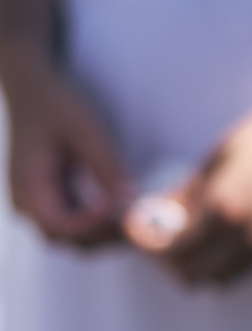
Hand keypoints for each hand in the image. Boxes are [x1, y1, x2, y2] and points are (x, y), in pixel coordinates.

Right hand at [3, 55, 130, 245]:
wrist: (33, 90)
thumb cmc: (56, 104)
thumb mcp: (84, 128)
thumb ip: (106, 164)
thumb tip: (132, 199)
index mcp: (28, 185)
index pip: (61, 224)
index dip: (96, 225)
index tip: (127, 210)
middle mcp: (28, 203)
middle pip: (68, 240)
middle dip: (107, 236)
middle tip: (144, 223)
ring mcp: (38, 205)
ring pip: (74, 238)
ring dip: (107, 234)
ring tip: (140, 218)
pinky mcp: (51, 201)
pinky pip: (77, 224)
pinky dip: (102, 223)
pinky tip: (126, 210)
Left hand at [123, 88, 251, 283]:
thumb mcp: (216, 161)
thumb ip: (184, 196)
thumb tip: (151, 216)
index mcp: (225, 209)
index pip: (171, 249)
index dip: (145, 244)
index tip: (133, 229)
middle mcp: (247, 237)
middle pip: (190, 275)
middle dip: (166, 260)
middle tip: (156, 234)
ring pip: (216, 279)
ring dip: (195, 265)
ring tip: (186, 235)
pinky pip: (241, 271)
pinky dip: (220, 263)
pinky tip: (216, 236)